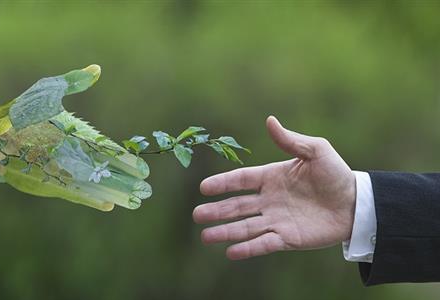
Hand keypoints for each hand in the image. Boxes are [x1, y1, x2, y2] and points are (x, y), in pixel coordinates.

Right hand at [193, 116, 356, 259]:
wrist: (357, 203)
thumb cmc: (336, 174)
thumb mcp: (316, 150)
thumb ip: (290, 140)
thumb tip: (269, 121)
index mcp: (272, 177)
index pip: (241, 180)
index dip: (222, 183)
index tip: (204, 188)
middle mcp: (269, 200)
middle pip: (236, 206)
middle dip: (216, 211)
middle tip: (196, 215)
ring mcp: (276, 220)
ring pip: (245, 227)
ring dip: (225, 232)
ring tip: (205, 237)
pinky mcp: (288, 238)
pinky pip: (264, 244)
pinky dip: (247, 249)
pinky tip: (230, 252)